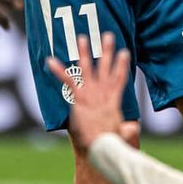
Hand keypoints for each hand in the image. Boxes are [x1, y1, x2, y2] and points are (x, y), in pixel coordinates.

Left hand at [46, 37, 129, 152]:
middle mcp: (103, 95)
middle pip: (106, 68)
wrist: (103, 148)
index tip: (124, 52)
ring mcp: (91, 96)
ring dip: (85, 53)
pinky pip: (68, 82)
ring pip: (88, 69)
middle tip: (107, 35)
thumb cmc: (113, 145)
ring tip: (82, 38)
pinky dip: (59, 71)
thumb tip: (132, 127)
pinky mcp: (80, 100)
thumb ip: (129, 130)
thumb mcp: (124, 136)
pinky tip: (50, 61)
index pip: (119, 79)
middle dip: (106, 51)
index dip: (122, 65)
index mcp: (113, 101)